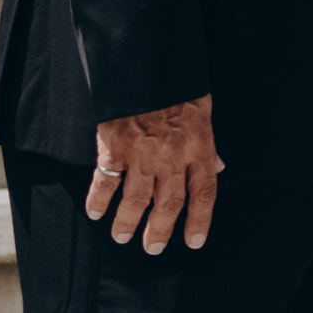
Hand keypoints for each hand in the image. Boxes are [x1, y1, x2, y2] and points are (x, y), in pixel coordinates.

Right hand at [88, 95, 220, 256]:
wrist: (147, 63)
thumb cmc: (178, 85)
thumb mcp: (204, 110)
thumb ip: (208, 145)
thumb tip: (217, 168)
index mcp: (198, 148)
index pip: (203, 193)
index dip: (200, 220)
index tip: (194, 242)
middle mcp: (171, 157)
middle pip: (168, 204)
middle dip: (160, 231)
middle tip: (153, 248)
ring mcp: (142, 154)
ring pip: (136, 200)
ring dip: (128, 222)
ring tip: (122, 237)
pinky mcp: (115, 147)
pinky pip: (105, 181)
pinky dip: (98, 200)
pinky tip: (95, 213)